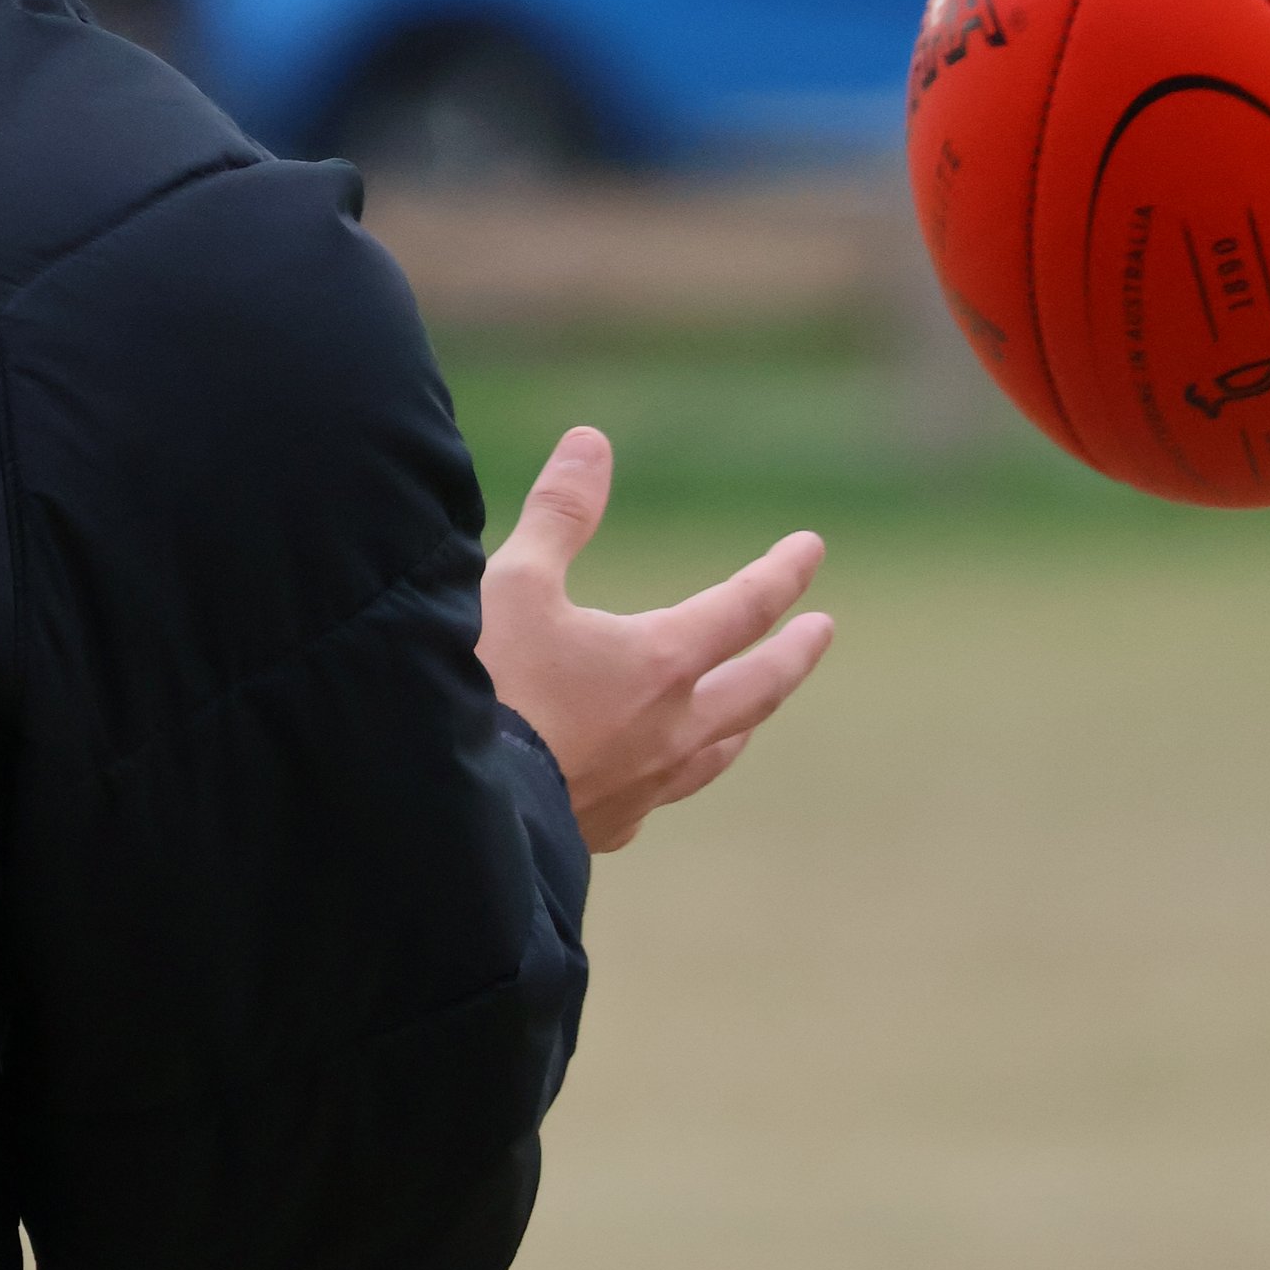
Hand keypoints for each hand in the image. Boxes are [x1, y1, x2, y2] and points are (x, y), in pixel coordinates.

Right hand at [477, 425, 832, 851]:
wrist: (448, 811)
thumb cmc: (482, 685)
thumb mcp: (514, 582)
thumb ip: (560, 513)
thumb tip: (592, 441)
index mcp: (660, 663)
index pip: (743, 609)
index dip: (781, 573)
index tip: (812, 548)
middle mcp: (669, 730)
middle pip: (756, 689)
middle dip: (792, 655)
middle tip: (822, 631)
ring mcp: (641, 788)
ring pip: (715, 753)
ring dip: (742, 721)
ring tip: (753, 715)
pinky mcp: (603, 828)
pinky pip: (656, 799)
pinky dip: (667, 774)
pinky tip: (650, 777)